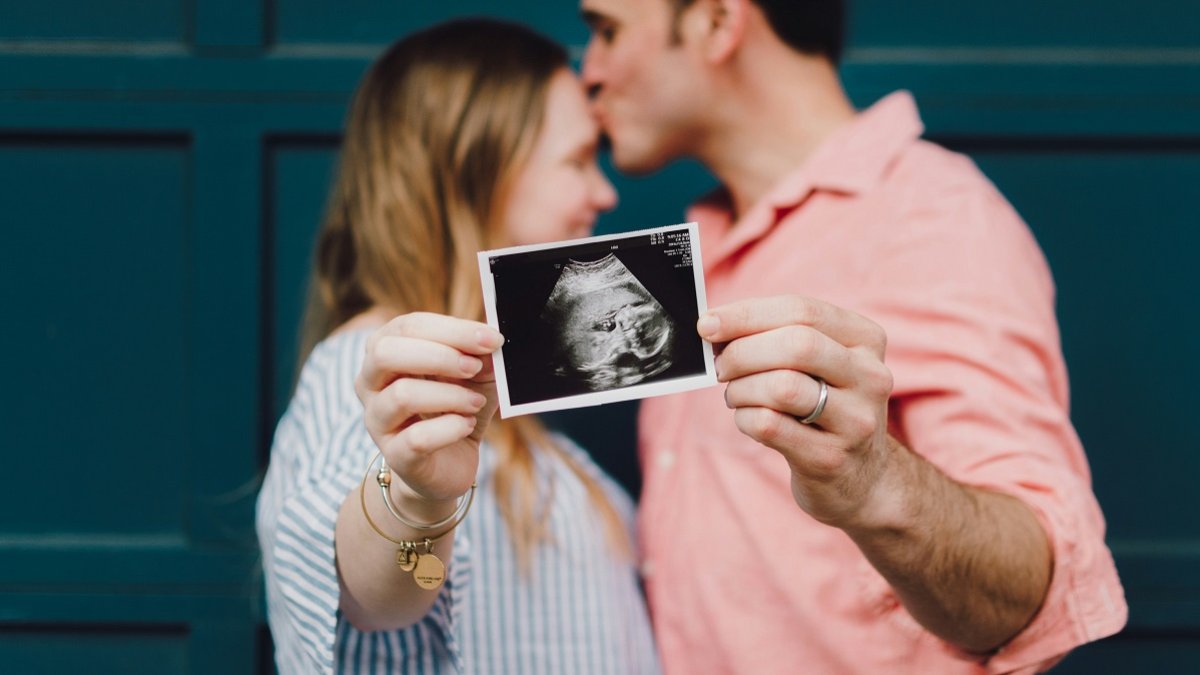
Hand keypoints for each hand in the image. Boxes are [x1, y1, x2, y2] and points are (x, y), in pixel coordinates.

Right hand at [355, 313, 503, 513]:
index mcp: (386, 351)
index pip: (408, 327)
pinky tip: (466, 425)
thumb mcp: (475, 375)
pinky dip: (450, 428)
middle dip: (439, 356)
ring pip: (402, 395)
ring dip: (450, 395)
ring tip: (475, 402)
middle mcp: (370, 383)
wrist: (449, 463)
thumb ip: (481, 354)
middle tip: (474, 367)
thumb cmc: (456, 407)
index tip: (491, 339)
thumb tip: (491, 339)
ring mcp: (377, 420)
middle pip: (386, 353)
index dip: (452, 330)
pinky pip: (417, 438)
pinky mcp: (395, 455)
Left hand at [699, 296, 895, 528]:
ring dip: (741, 388)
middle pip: (796, 345)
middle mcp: (870, 377)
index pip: (802, 311)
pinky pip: (770, 426)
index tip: (708, 324)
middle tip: (720, 367)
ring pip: (782, 387)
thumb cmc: (824, 406)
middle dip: (742, 352)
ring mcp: (856, 421)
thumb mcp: (819, 365)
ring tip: (736, 395)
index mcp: (866, 340)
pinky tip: (747, 419)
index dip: (746, 315)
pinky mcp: (831, 458)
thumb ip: (776, 337)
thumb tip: (714, 325)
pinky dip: (744, 418)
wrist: (860, 478)